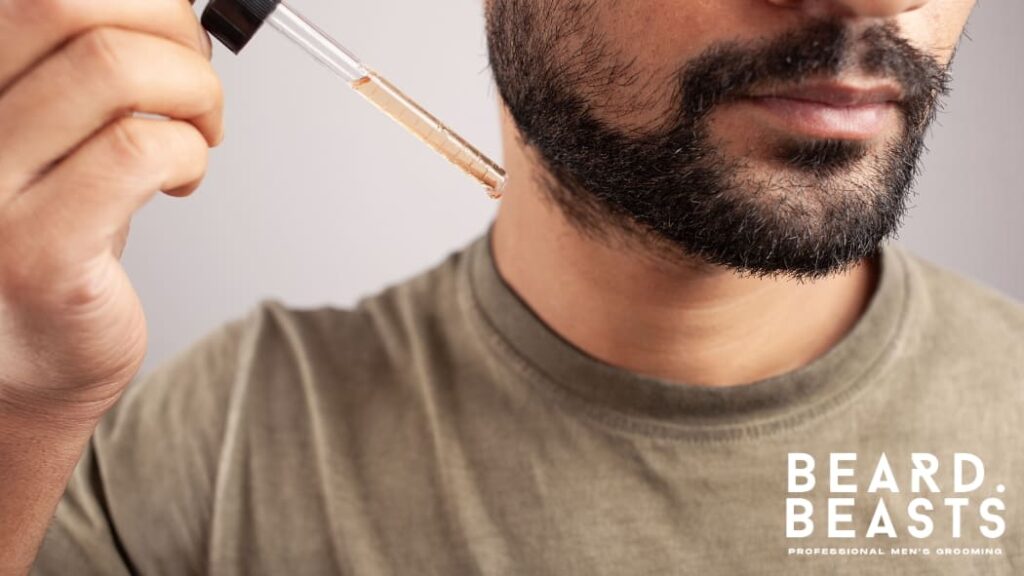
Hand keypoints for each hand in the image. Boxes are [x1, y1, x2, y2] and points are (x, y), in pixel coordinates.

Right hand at [0, 0, 222, 421]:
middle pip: (66, 5)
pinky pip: (138, 152)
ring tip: (198, 132)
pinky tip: (183, 178)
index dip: (140, 1)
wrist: (22, 358)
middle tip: (194, 80)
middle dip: (169, 27)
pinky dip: (190, 151)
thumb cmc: (52, 233)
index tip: (171, 30)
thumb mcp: (54, 127)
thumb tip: (166, 10)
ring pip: (112, 69)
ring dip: (194, 92)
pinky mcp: (37, 252)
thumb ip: (85, 63)